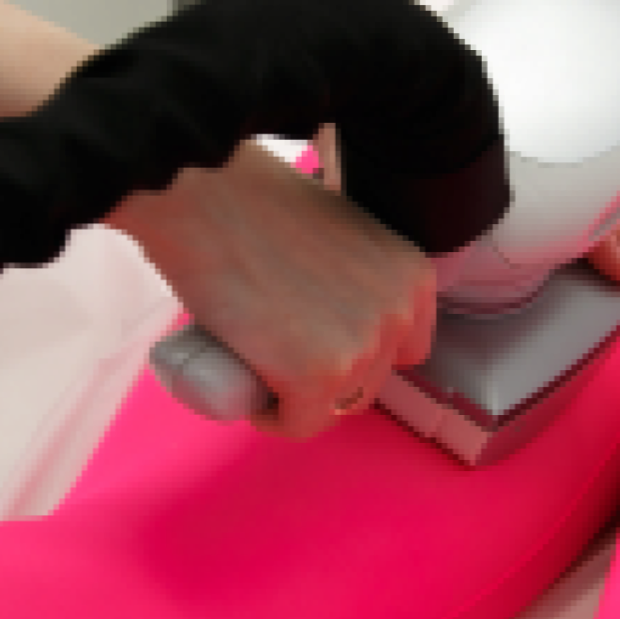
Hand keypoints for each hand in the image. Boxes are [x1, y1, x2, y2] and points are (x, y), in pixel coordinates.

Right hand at [118, 143, 435, 438]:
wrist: (206, 195)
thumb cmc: (256, 203)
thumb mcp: (340, 233)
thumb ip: (354, 269)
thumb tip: (334, 306)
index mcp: (413, 276)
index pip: (403, 347)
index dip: (358, 350)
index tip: (319, 342)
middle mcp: (400, 314)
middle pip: (370, 380)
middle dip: (329, 377)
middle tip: (279, 352)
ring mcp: (362, 348)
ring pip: (335, 405)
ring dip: (301, 398)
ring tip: (261, 368)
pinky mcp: (318, 376)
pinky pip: (299, 423)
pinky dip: (273, 418)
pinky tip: (252, 396)